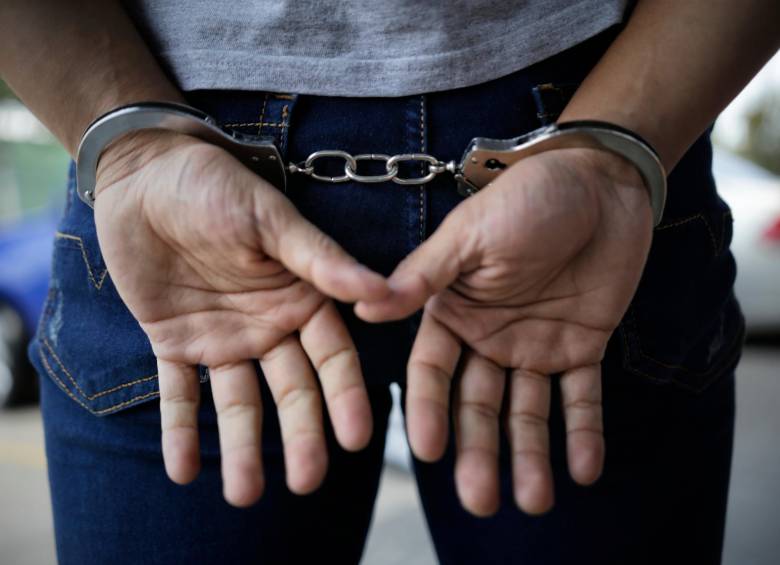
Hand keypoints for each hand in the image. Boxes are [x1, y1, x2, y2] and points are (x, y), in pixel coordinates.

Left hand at [94, 130, 388, 505]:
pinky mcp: (174, 343)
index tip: (357, 438)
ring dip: (243, 447)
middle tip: (308, 482)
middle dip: (301, 435)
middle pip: (292, 391)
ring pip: (238, 403)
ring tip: (242, 495)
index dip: (345, 397)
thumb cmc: (215, 185)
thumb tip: (383, 292)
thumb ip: (321, 260)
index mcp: (301, 298)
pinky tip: (182, 470)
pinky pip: (179, 393)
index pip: (332, 357)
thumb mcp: (271, 219)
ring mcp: (223, 339)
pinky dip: (181, 430)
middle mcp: (270, 326)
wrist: (145, 173)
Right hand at [356, 148, 652, 515]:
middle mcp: (486, 336)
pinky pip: (581, 398)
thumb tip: (366, 309)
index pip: (433, 372)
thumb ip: (424, 276)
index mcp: (452, 310)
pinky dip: (583, 433)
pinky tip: (585, 469)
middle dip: (478, 452)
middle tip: (481, 500)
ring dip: (528, 455)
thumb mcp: (470, 233)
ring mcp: (534, 345)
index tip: (427, 451)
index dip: (430, 411)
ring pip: (526, 411)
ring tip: (532, 501)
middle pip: (477, 404)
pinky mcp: (581, 348)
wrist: (600, 182)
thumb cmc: (527, 198)